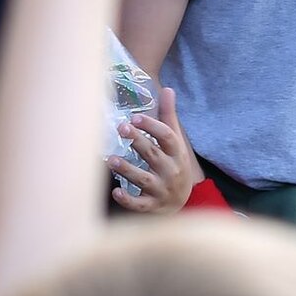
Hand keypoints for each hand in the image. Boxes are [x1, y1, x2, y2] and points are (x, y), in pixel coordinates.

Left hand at [108, 87, 201, 213]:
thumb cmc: (174, 165)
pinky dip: (128, 199)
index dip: (153, 126)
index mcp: (177, 153)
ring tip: (111, 159)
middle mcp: (171, 171)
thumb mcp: (176, 143)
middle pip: (154, 154)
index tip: (135, 117)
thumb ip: (169, 118)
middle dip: (138, 141)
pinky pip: (140, 204)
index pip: (168, 137)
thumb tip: (168, 89)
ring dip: (128, 169)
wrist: (183, 203)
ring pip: (144, 179)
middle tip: (121, 128)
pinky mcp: (152, 206)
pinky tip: (116, 191)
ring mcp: (161, 190)